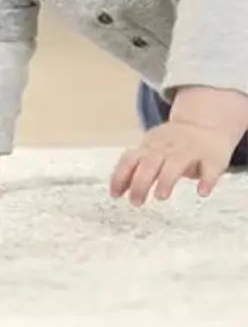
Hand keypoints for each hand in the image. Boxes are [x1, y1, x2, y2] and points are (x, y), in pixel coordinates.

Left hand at [110, 119, 236, 205]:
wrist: (204, 124)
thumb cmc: (172, 144)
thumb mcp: (151, 150)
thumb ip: (136, 168)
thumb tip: (116, 189)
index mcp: (150, 146)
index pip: (130, 159)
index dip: (120, 175)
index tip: (114, 194)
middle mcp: (167, 147)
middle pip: (150, 162)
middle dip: (140, 182)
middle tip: (135, 202)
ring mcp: (189, 151)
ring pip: (175, 164)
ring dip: (166, 179)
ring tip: (160, 196)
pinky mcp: (212, 159)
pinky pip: (209, 169)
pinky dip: (206, 180)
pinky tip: (202, 192)